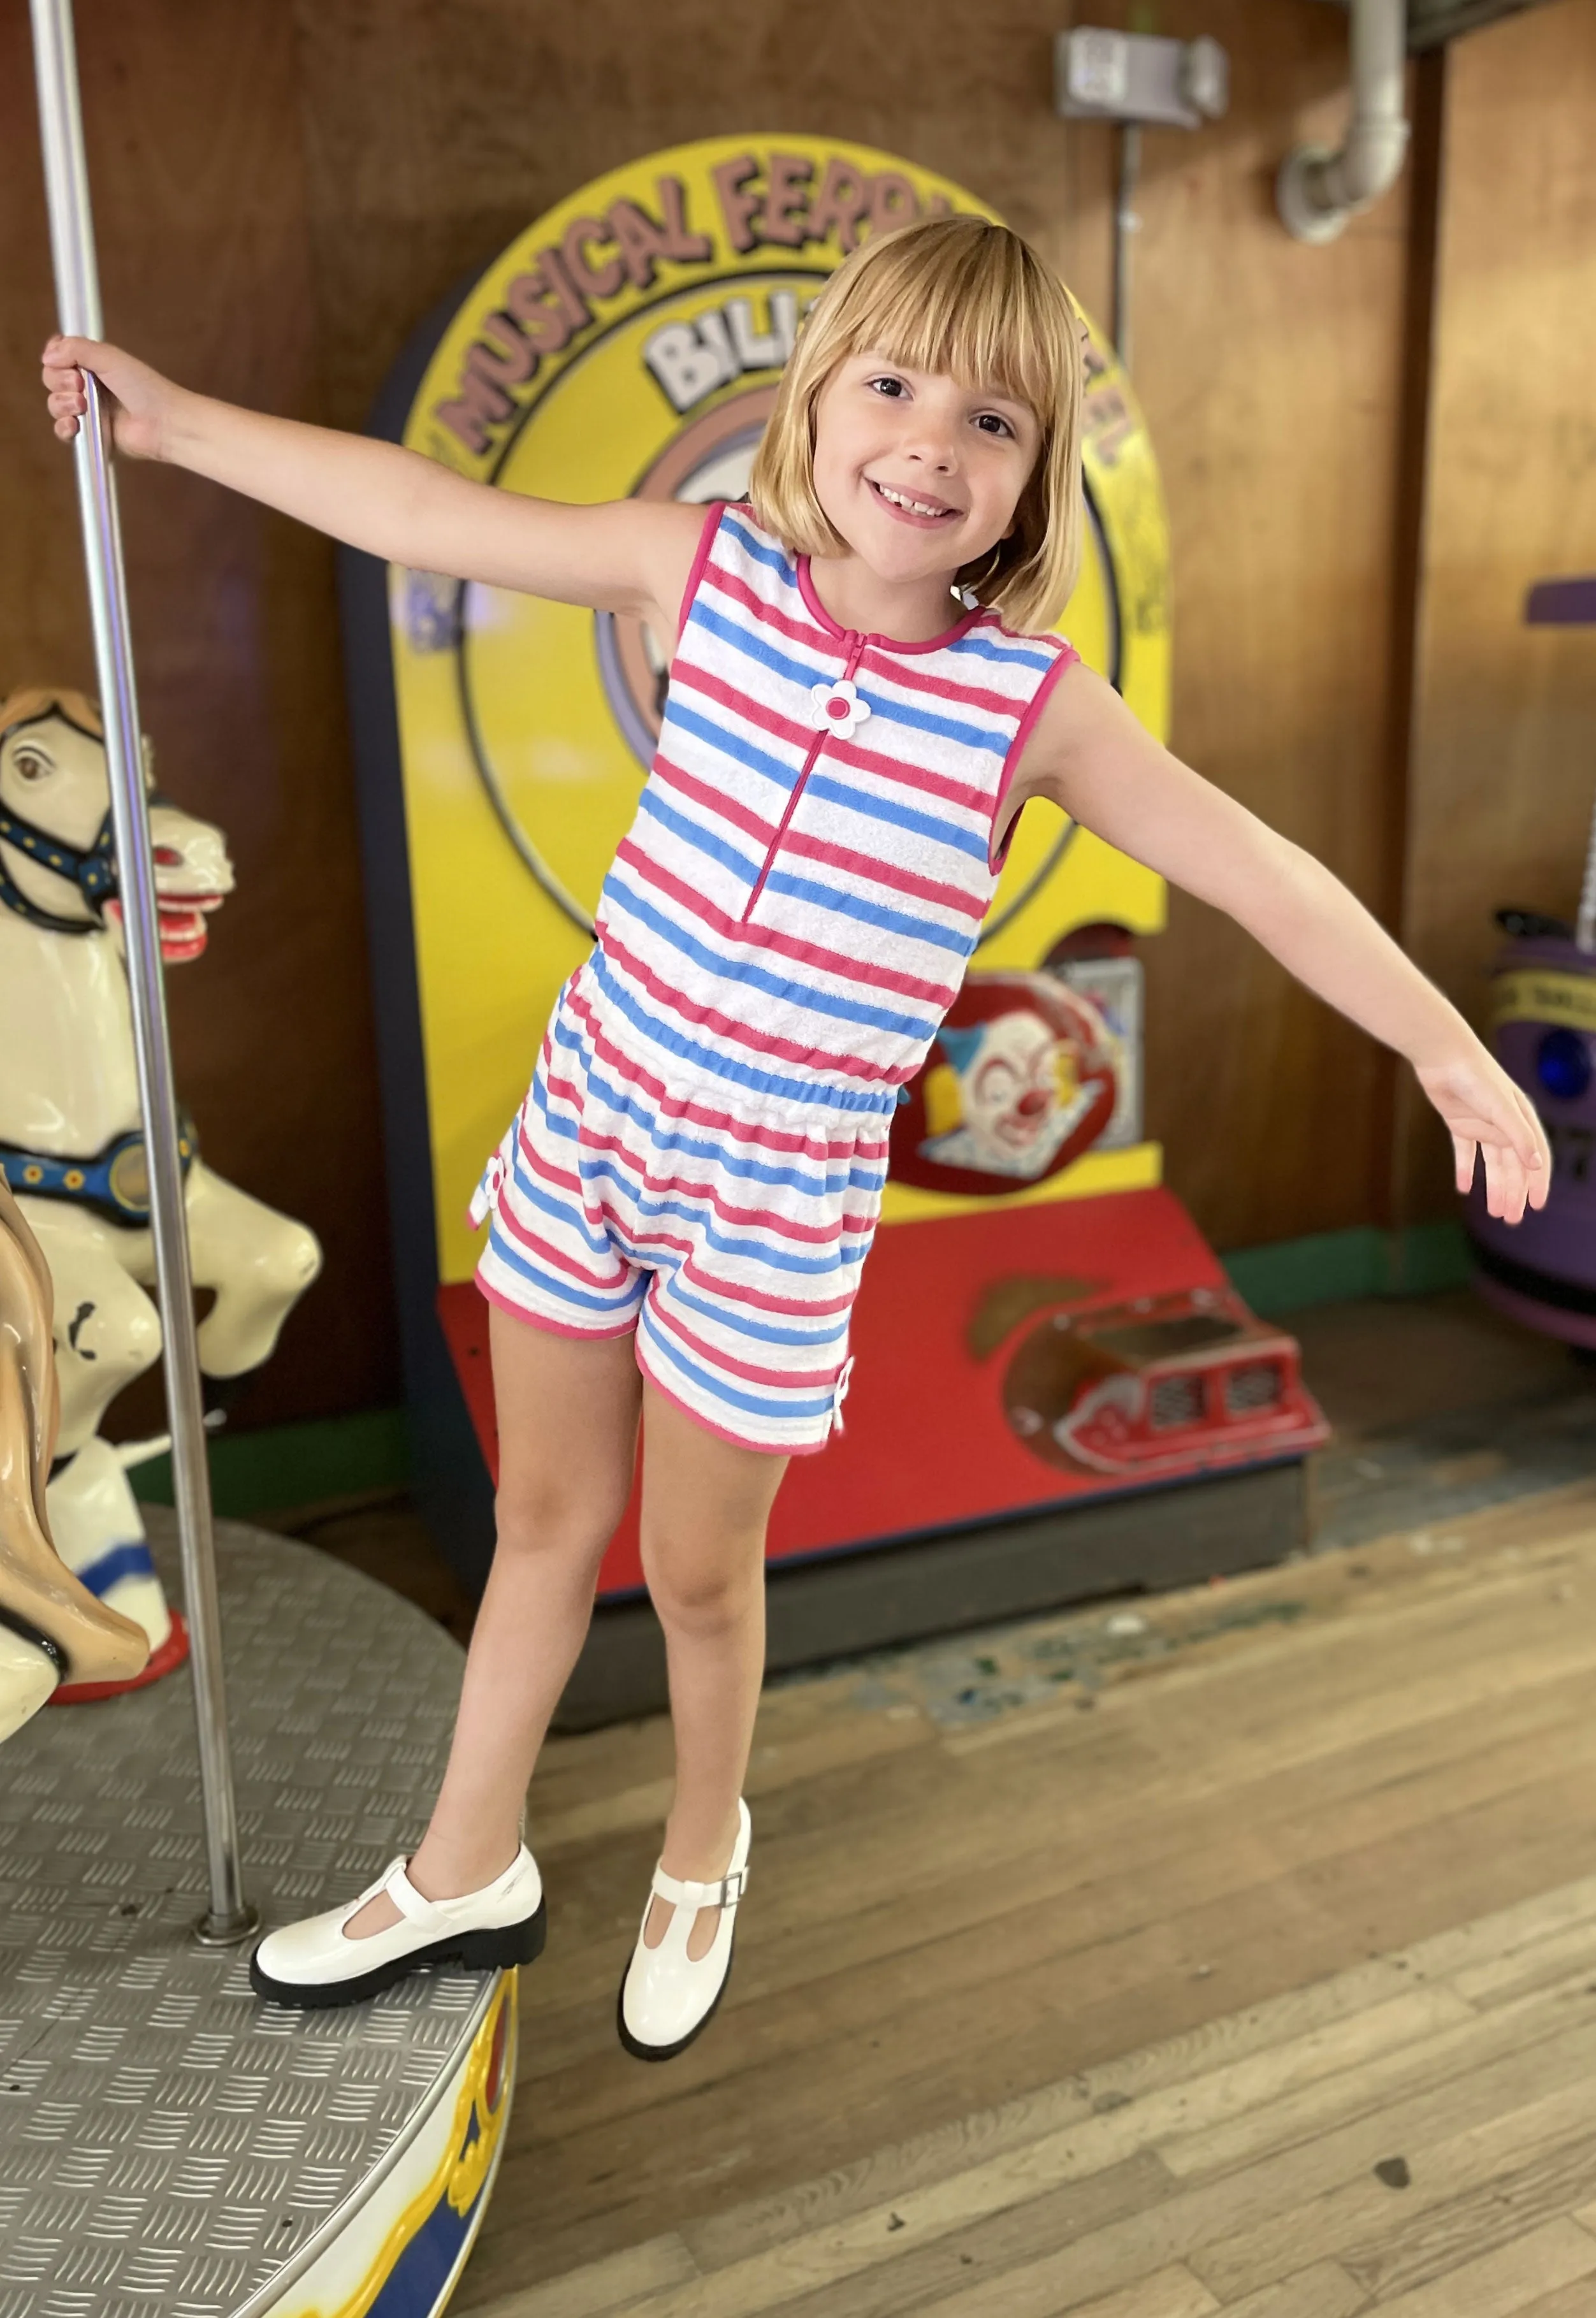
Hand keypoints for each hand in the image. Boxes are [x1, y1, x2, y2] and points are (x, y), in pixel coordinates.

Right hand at [41, 334, 178, 460]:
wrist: (163, 423)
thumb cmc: (144, 388)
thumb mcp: (109, 357)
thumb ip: (76, 349)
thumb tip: (47, 356)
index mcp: (93, 365)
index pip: (59, 356)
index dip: (55, 357)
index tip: (64, 360)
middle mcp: (88, 387)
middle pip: (52, 379)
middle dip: (59, 380)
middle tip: (80, 385)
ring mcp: (89, 412)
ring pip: (55, 404)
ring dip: (62, 403)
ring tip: (83, 405)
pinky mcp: (91, 435)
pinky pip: (63, 431)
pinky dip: (64, 427)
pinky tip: (75, 425)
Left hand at [1415, 1041, 1551, 1223]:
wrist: (1443, 1057)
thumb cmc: (1477, 1079)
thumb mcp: (1502, 1110)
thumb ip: (1518, 1137)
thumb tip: (1535, 1165)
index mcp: (1521, 1119)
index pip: (1534, 1157)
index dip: (1537, 1182)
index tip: (1536, 1206)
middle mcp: (1504, 1124)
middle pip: (1512, 1166)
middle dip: (1514, 1193)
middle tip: (1512, 1219)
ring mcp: (1481, 1124)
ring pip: (1491, 1163)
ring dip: (1494, 1187)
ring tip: (1495, 1212)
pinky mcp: (1458, 1122)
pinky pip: (1465, 1152)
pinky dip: (1465, 1169)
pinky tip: (1464, 1188)